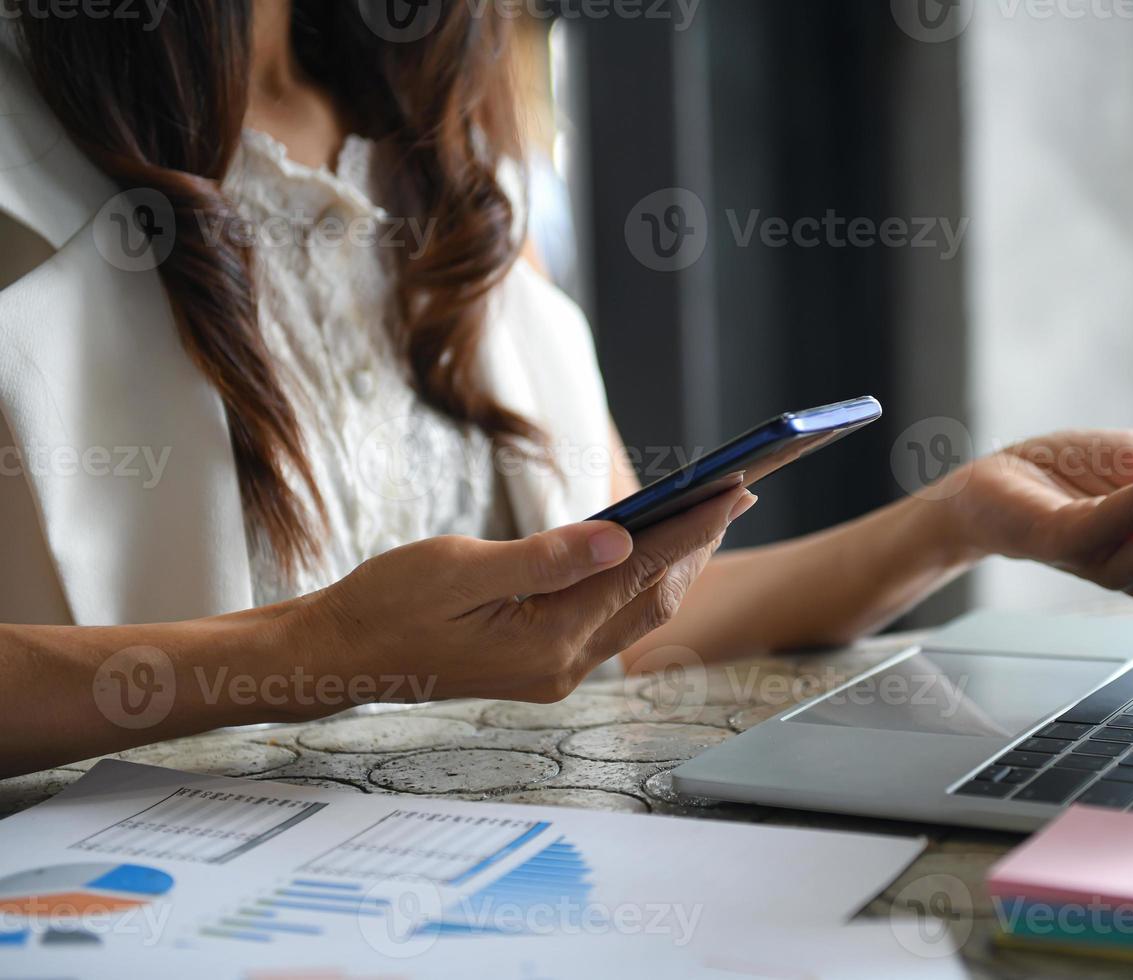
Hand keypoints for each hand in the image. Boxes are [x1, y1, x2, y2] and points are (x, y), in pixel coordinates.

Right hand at [295, 487, 756, 706]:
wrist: (343, 655)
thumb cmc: (387, 604)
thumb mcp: (459, 570)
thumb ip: (546, 559)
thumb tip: (622, 538)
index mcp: (547, 641)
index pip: (640, 571)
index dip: (691, 526)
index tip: (734, 487)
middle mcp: (564, 665)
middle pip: (655, 598)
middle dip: (698, 543)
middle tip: (738, 492)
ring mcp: (556, 672)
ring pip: (638, 613)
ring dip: (676, 564)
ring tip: (706, 516)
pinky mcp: (543, 666)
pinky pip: (610, 621)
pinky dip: (638, 582)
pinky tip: (645, 551)